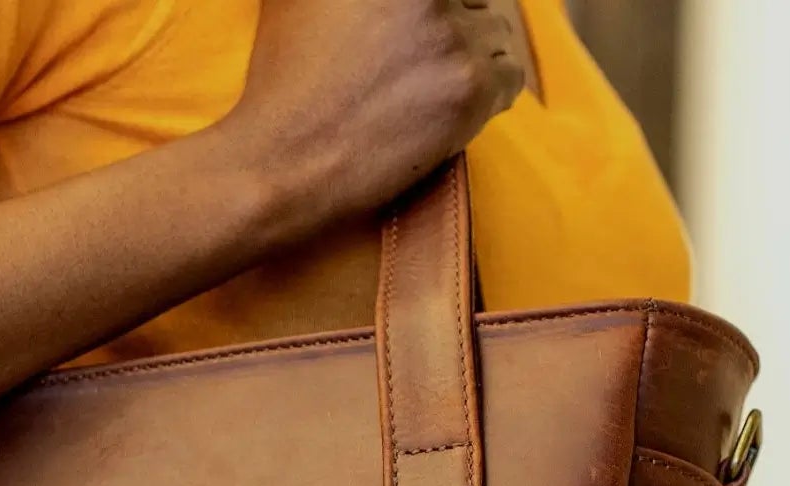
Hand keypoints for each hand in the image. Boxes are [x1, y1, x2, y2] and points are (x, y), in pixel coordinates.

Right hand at [222, 0, 525, 228]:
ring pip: (495, 34)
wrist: (280, 165)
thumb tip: (377, 2)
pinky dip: (489, 95)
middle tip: (420, 63)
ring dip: (471, 60)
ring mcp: (452, 36)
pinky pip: (509, 77)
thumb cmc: (282, 82)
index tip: (424, 32)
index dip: (437, 11)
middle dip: (456, 25)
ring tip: (429, 91)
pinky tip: (452, 110)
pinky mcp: (468, 88)